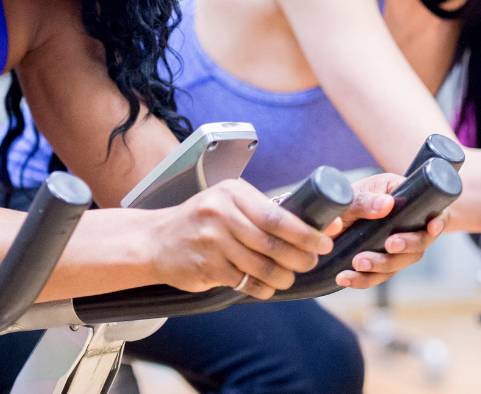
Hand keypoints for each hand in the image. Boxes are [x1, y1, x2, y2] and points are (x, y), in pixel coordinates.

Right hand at [146, 179, 332, 299]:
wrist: (155, 240)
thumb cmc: (201, 220)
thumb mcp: (227, 202)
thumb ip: (262, 211)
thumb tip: (313, 224)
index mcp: (231, 193)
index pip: (276, 216)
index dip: (305, 232)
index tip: (324, 241)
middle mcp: (220, 214)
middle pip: (272, 243)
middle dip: (300, 257)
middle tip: (311, 262)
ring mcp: (212, 242)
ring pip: (262, 266)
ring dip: (283, 276)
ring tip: (289, 277)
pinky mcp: (207, 267)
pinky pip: (245, 282)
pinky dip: (262, 287)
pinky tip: (267, 286)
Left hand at [322, 173, 446, 289]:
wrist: (318, 219)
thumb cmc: (338, 200)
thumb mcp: (349, 196)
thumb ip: (363, 201)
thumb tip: (386, 205)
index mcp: (401, 195)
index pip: (431, 208)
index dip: (438, 220)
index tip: (432, 227)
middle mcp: (403, 220)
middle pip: (421, 241)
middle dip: (407, 246)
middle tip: (388, 246)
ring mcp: (394, 242)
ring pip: (402, 261)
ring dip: (382, 266)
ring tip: (357, 264)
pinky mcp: (381, 261)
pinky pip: (380, 275)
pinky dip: (365, 279)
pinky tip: (346, 278)